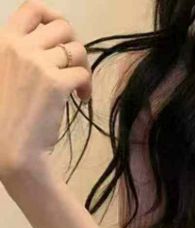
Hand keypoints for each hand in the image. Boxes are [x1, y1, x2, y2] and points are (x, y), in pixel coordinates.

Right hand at [0, 0, 91, 177]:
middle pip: (62, 27)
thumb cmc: (5, 115)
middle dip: (74, 44)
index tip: (62, 37)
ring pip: (76, 50)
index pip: (33, 8)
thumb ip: (20, 55)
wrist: (11, 146)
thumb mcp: (3, 73)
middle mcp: (20, 47)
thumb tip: (48, 48)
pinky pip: (82, 73)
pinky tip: (81, 99)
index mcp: (4, 40)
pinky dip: (87, 86)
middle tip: (74, 65)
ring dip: (83, 67)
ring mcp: (38, 64)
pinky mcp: (56, 83)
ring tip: (78, 87)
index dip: (53, 17)